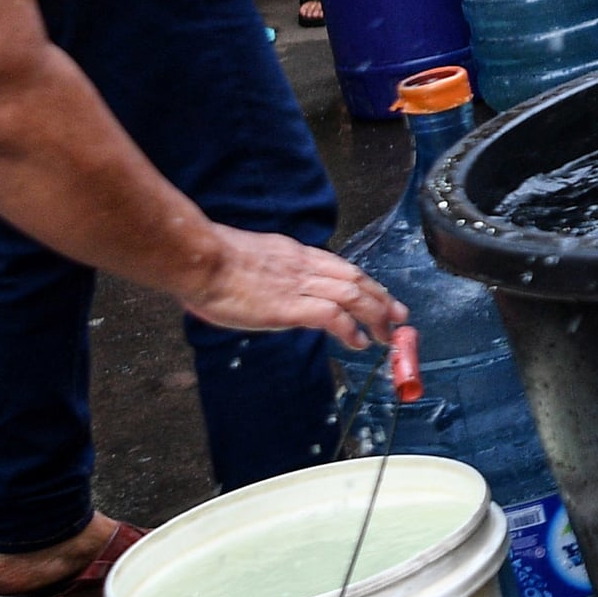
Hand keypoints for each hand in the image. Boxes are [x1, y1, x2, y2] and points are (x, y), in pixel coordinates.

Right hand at [181, 228, 414, 362]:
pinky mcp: (290, 306)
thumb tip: (262, 286)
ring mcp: (299, 285)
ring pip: (353, 295)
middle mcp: (303, 266)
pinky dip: (351, 329)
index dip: (363, 282)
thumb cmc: (209, 261)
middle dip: (381, 298)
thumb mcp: (247, 260)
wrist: (198, 259)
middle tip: (399, 315)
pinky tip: (360, 342)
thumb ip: (264, 272)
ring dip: (376, 314)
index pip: (339, 266)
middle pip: (355, 278)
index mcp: (293, 254)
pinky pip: (332, 317)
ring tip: (388, 334)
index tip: (377, 295)